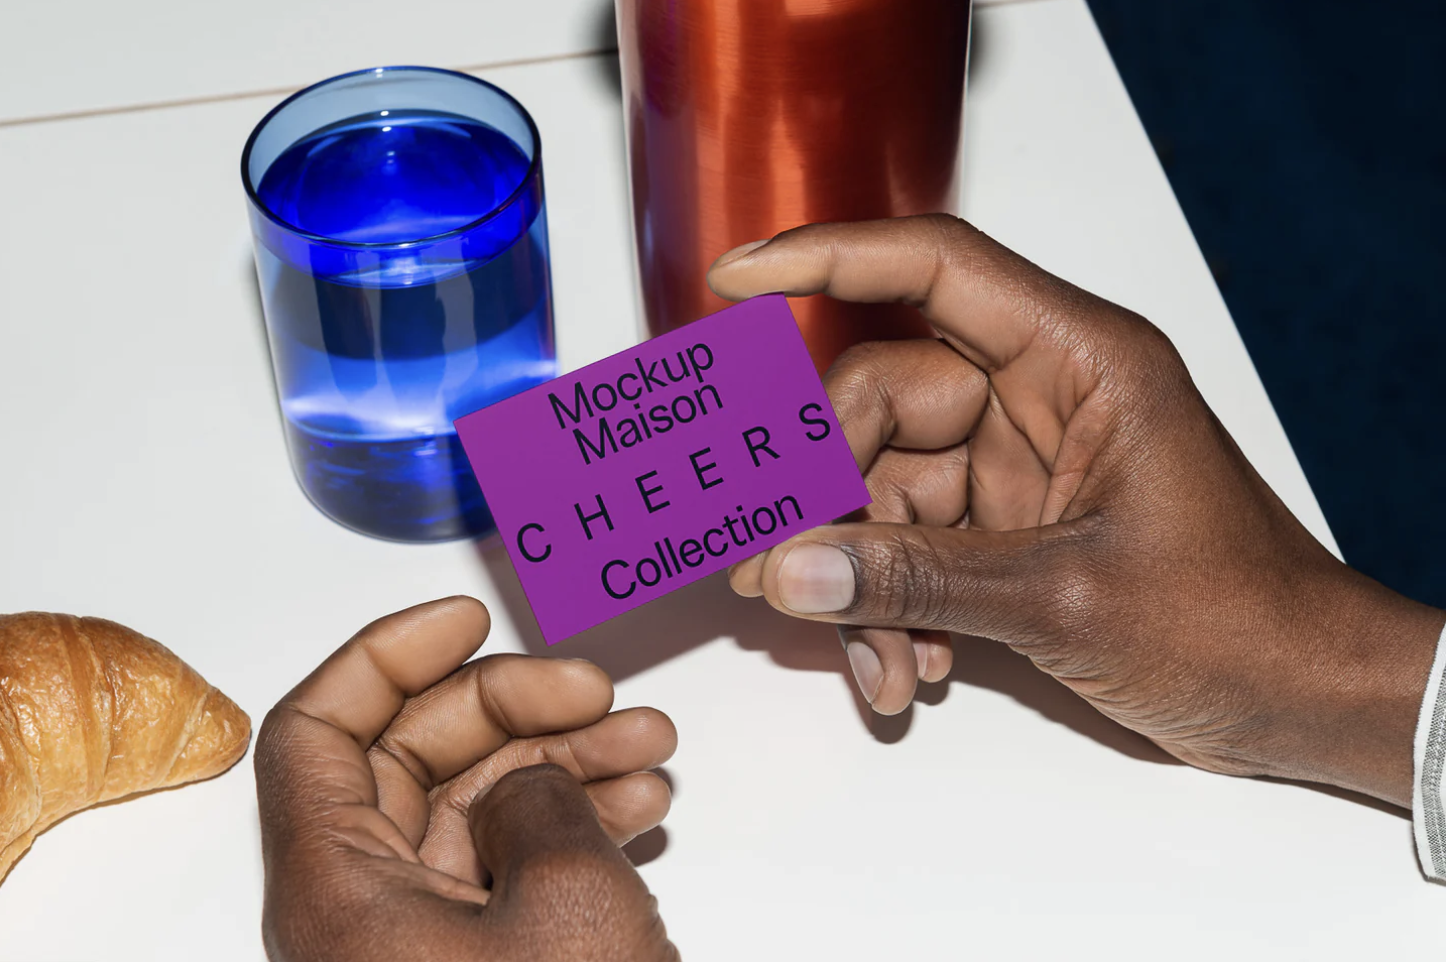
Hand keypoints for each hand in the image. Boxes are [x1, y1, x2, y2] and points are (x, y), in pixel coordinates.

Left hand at [254, 596, 678, 960]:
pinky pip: (507, 866)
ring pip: (475, 808)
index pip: (316, 730)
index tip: (467, 620)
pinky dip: (569, 826)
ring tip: (648, 745)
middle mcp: (361, 912)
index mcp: (337, 891)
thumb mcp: (562, 898)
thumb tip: (531, 783)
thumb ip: (538, 805)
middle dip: (516, 709)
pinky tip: (634, 805)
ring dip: (565, 763)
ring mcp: (417, 942)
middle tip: (597, 692)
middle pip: (412, 759)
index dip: (388, 655)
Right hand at [709, 215, 1442, 805]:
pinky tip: (909, 668)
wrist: (1299, 700)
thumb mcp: (1066, 596)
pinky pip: (907, 549)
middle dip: (826, 497)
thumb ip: (919, 578)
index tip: (735, 279)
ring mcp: (1012, 467)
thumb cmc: (1239, 619)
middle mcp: (1035, 398)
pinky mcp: (1001, 530)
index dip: (826, 256)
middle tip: (775, 574)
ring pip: (881, 492)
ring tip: (878, 664)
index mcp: (1077, 361)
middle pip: (876, 403)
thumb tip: (790, 571)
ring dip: (863, 584)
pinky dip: (893, 608)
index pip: (934, 266)